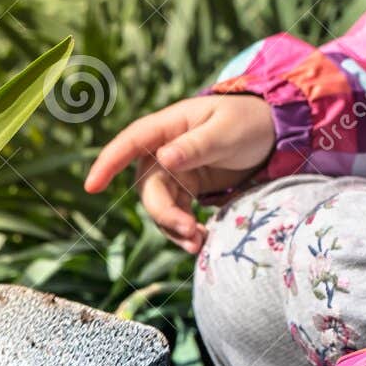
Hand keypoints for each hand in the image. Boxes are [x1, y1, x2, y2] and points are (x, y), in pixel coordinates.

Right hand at [83, 95, 274, 253]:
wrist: (273, 134)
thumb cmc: (249, 122)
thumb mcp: (226, 131)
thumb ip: (196, 146)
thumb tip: (163, 160)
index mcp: (167, 127)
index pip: (130, 143)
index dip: (107, 163)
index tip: (92, 186)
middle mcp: (163, 151)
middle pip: (148, 187)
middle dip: (164, 213)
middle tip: (191, 232)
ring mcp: (173, 173)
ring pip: (159, 206)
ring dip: (174, 228)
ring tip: (199, 243)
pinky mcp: (186, 190)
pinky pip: (175, 214)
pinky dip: (184, 231)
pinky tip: (201, 240)